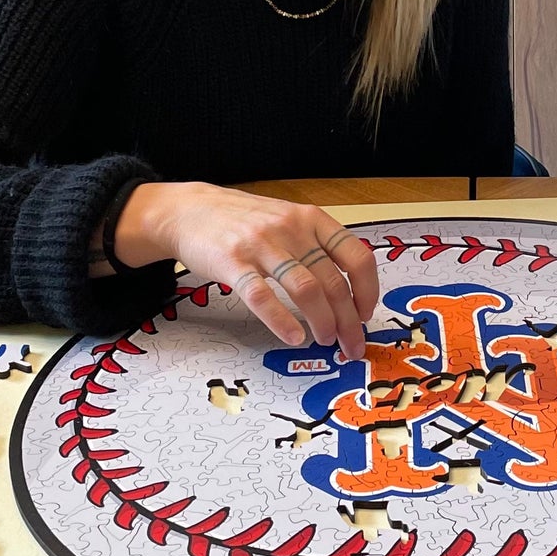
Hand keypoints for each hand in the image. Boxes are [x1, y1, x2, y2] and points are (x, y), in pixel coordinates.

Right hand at [112, 182, 378, 358]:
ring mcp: (262, 244)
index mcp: (312, 219)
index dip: (368, 290)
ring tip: (326, 341)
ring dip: (323, 322)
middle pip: (333, 282)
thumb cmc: (243, 221)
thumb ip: (315, 246)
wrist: (188, 210)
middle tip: (351, 345)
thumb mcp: (288, 220)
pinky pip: (262, 296)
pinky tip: (294, 337)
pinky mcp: (232, 262)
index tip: (366, 315)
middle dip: (348, 320)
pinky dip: (281, 321)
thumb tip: (347, 291)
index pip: (356, 256)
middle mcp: (292, 229)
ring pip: (306, 290)